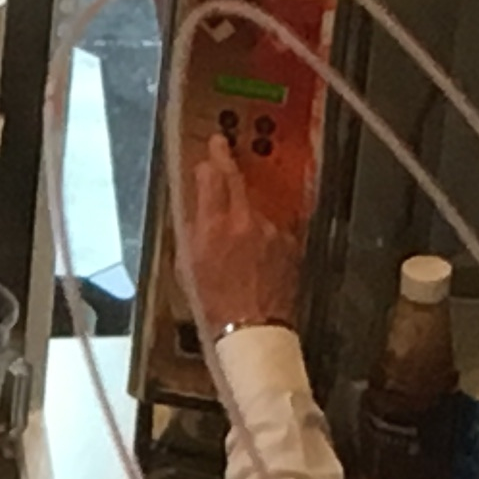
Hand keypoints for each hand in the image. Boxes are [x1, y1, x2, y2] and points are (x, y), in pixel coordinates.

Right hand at [180, 133, 301, 335]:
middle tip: (223, 147)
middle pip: (237, 180)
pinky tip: (258, 248)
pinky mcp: (290, 241)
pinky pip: (274, 224)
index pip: (212, 179)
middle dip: (228, 161)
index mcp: (214, 228)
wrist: (253, 331)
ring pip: (256, 205)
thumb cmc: (213, 306)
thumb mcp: (188, 269)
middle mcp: (245, 221)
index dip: (210, 161)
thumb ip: (191, 232)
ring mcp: (272, 229)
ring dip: (247, 208)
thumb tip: (194, 209)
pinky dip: (265, 229)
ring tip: (239, 230)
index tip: (210, 150)